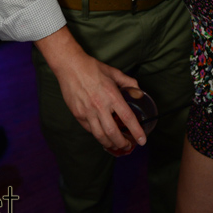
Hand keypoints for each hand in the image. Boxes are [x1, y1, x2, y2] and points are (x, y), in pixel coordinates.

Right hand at [35, 27, 145, 151]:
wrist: (70, 66)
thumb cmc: (93, 68)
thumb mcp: (114, 72)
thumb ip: (128, 82)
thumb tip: (138, 92)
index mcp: (112, 96)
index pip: (127, 118)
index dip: (136, 132)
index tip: (142, 140)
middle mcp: (100, 106)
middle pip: (113, 133)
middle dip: (122, 143)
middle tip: (128, 146)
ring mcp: (88, 112)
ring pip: (100, 136)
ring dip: (110, 144)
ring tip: (115, 145)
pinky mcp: (78, 114)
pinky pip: (90, 129)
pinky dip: (98, 135)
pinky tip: (102, 135)